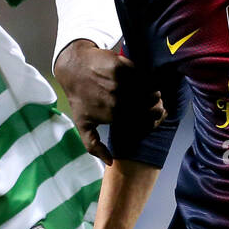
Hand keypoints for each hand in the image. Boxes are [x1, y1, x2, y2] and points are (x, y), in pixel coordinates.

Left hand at [53, 39, 163, 165]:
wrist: (73, 69)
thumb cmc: (79, 99)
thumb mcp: (83, 125)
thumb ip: (94, 146)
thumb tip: (110, 163)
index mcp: (113, 116)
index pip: (144, 120)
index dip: (152, 118)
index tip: (153, 115)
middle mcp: (118, 100)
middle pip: (151, 104)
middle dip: (155, 104)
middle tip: (154, 101)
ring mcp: (120, 82)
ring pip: (149, 88)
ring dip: (153, 91)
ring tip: (149, 91)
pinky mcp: (121, 66)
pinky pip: (142, 74)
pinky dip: (146, 77)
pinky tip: (141, 79)